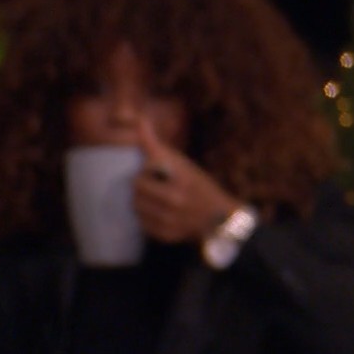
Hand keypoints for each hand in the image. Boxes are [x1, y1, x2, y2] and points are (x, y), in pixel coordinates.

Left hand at [132, 115, 240, 244]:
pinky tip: (160, 213)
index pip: (149, 164)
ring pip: (135, 205)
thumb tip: (139, 118)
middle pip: (136, 185)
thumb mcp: (182, 163)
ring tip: (156, 199)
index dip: (150, 166)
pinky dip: (146, 217)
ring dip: (141, 200)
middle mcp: (176, 199)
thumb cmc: (196, 184)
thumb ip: (155, 145)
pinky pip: (141, 222)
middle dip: (142, 183)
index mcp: (182, 176)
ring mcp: (171, 219)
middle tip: (156, 185)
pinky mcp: (165, 235)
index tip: (160, 170)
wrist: (219, 219)